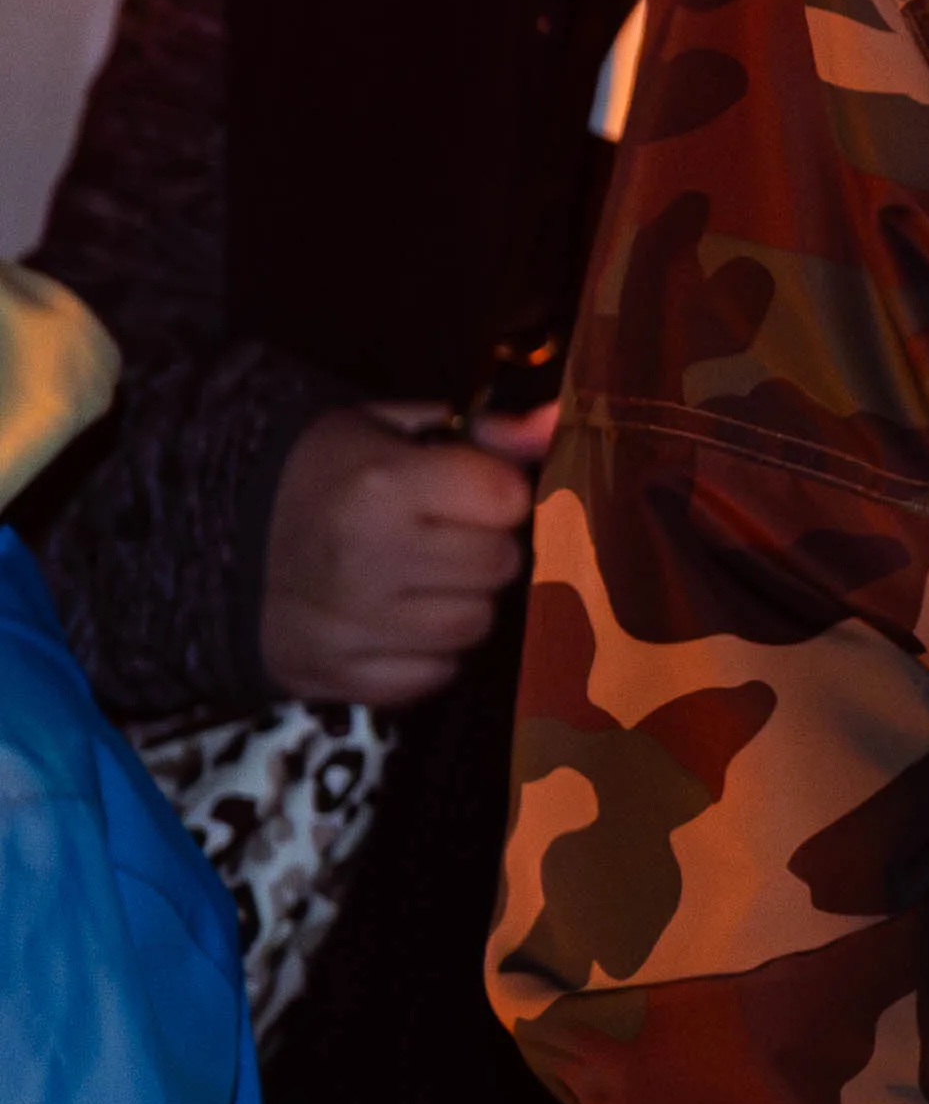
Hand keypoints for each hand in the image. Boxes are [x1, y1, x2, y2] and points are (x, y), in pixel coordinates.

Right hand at [262, 399, 555, 707]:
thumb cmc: (314, 470)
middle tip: (442, 536)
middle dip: (483, 547)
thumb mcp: (389, 430)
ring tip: (420, 579)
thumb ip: (483, 433)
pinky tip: (396, 622)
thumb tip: (555, 428)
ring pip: (473, 625)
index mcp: (381, 486)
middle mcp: (369, 560)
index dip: (495, 493)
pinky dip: (426, 654)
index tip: (467, 491)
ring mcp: (349, 626)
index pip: (507, 499)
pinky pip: (430, 676)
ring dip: (461, 602)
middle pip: (497, 565)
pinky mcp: (331, 676)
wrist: (199, 532)